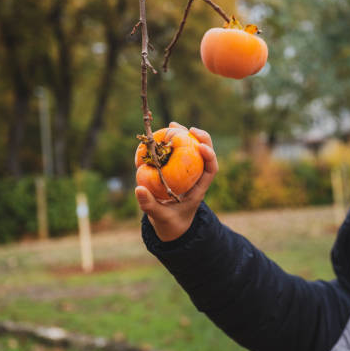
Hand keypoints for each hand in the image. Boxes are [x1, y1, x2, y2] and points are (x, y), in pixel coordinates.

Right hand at [135, 122, 218, 241]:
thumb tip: (138, 189)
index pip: (211, 170)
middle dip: (201, 139)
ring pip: (191, 150)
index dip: (210, 156)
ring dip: (185, 136)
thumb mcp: (160, 217)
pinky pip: (176, 153)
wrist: (169, 226)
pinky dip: (169, 143)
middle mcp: (196, 178)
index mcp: (199, 189)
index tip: (201, 146)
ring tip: (173, 124)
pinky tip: (160, 133)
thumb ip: (150, 205)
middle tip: (189, 128)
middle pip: (205, 155)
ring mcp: (187, 173)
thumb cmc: (169, 223)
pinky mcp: (176, 170)